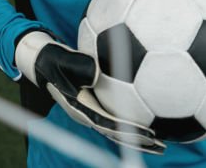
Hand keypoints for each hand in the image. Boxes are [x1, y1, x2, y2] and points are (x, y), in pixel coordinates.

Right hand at [15, 30, 165, 154]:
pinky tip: (149, 123)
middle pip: (117, 133)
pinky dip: (132, 125)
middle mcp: (88, 114)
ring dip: (137, 138)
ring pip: (118, 130)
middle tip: (162, 147)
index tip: (150, 134)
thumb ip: (78, 65)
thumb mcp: (61, 60)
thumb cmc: (53, 59)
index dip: (130, 131)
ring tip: (161, 144)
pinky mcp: (95, 105)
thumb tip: (97, 72)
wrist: (43, 62)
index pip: (110, 124)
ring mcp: (92, 111)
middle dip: (138, 142)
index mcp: (81, 108)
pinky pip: (116, 119)